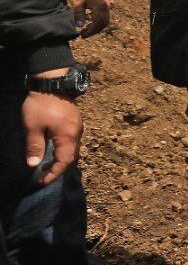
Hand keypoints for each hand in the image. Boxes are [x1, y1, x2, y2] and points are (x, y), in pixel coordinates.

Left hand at [23, 70, 82, 185]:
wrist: (52, 83)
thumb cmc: (41, 105)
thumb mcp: (32, 126)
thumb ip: (34, 146)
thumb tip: (33, 165)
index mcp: (67, 136)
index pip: (64, 161)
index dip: (54, 173)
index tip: (42, 181)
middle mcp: (76, 133)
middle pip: (71, 157)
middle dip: (58, 168)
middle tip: (43, 174)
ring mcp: (78, 127)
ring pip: (72, 149)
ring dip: (61, 158)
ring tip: (46, 163)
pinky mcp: (75, 121)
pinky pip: (72, 141)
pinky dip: (63, 149)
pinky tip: (53, 147)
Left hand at [68, 0, 110, 37]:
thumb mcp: (77, 3)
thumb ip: (79, 15)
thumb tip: (80, 27)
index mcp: (100, 7)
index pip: (98, 23)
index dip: (91, 31)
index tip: (82, 35)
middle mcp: (105, 7)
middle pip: (103, 23)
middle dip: (94, 30)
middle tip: (84, 34)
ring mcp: (106, 4)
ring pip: (104, 19)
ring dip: (97, 26)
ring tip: (87, 29)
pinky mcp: (104, 3)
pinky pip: (103, 15)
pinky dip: (98, 21)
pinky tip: (90, 21)